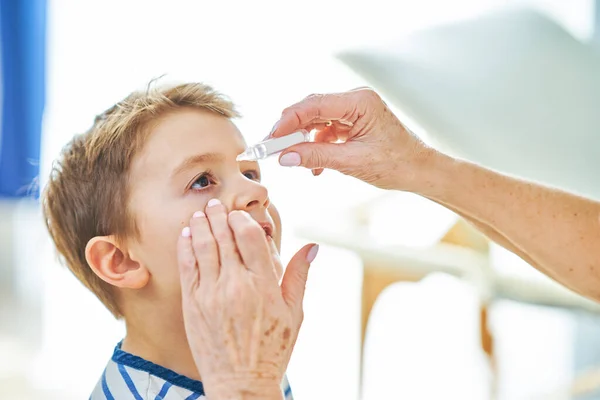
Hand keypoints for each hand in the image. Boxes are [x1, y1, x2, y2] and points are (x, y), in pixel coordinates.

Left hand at [177, 199, 317, 398]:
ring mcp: (211, 293)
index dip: (243, 218)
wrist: (241, 382)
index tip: (240, 213)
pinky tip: (188, 234)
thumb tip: (312, 247)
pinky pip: (187, 267)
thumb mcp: (294, 313)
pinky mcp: (193, 304)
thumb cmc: (272, 348)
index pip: (250, 236)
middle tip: (215, 203)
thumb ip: (299, 275)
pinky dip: (186, 246)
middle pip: (224, 236)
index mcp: (264, 284)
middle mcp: (236, 284)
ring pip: (204, 246)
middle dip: (219, 215)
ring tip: (201, 212)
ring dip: (201, 224)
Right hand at [270, 88, 435, 189]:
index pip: (314, 105)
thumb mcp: (353, 162)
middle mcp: (356, 99)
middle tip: (272, 148)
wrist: (419, 171)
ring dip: (303, 140)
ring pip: (316, 120)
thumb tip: (285, 157)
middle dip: (291, 130)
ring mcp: (354, 109)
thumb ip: (317, 156)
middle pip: (312, 109)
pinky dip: (316, 146)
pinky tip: (315, 166)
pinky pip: (325, 129)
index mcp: (360, 102)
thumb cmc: (396, 164)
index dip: (288, 121)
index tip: (270, 138)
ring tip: (293, 160)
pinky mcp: (352, 121)